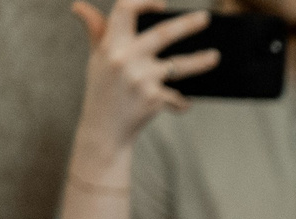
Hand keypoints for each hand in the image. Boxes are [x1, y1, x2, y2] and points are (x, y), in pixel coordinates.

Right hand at [70, 0, 214, 158]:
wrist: (104, 130)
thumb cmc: (102, 91)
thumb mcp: (97, 60)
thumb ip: (96, 33)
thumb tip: (79, 7)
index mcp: (110, 45)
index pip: (125, 10)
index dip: (144, 1)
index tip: (162, 4)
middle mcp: (125, 59)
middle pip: (162, 34)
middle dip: (187, 24)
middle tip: (206, 17)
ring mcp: (141, 79)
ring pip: (179, 65)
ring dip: (201, 61)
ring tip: (216, 57)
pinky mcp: (154, 99)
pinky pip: (178, 96)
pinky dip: (182, 101)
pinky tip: (183, 103)